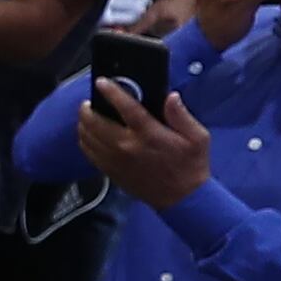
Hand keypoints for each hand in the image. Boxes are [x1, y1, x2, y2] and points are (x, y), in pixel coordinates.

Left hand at [74, 73, 211, 208]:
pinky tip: (87, 135)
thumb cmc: (191, 164)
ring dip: (83, 124)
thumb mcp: (197, 137)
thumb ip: (181, 115)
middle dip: (88, 109)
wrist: (182, 198)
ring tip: (86, 115)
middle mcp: (127, 146)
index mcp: (149, 134)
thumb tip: (170, 96)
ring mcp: (115, 160)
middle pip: (96, 122)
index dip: (111, 92)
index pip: (126, 108)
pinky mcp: (111, 171)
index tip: (101, 82)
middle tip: (88, 102)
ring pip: (88, 138)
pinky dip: (84, 141)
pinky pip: (89, 153)